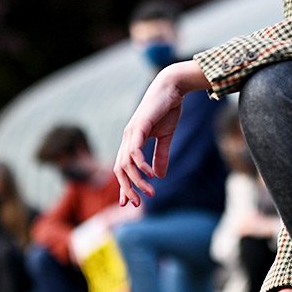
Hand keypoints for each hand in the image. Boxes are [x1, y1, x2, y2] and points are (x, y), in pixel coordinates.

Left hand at [114, 60, 211, 206]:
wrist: (171, 88)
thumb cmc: (167, 110)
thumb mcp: (165, 138)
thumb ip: (161, 156)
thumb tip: (159, 176)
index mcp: (131, 141)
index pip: (122, 168)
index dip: (125, 186)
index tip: (130, 203)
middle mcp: (127, 138)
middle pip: (120, 170)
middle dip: (127, 189)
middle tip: (138, 204)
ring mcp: (131, 133)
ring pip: (126, 164)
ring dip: (137, 181)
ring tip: (150, 192)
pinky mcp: (138, 128)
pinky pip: (135, 151)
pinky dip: (141, 165)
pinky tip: (151, 175)